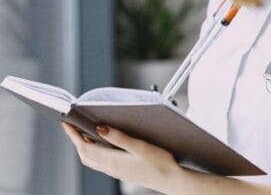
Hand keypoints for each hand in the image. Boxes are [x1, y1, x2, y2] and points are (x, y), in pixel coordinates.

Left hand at [62, 122, 182, 193]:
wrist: (171, 180)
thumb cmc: (159, 162)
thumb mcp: (139, 146)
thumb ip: (118, 137)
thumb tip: (99, 128)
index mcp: (113, 161)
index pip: (85, 147)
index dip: (73, 135)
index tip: (66, 123)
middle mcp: (111, 168)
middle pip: (85, 154)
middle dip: (75, 139)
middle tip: (72, 125)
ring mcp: (115, 171)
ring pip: (91, 159)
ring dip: (83, 146)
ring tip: (82, 132)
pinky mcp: (121, 172)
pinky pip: (100, 162)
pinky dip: (93, 151)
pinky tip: (100, 144)